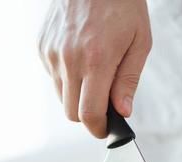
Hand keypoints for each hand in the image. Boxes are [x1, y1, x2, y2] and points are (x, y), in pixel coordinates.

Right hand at [39, 0, 151, 137]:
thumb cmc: (122, 4)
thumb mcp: (139, 41)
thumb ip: (129, 81)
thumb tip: (123, 112)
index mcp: (97, 60)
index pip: (89, 114)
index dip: (98, 128)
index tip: (105, 129)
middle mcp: (69, 59)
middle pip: (71, 112)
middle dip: (89, 115)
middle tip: (105, 103)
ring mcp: (52, 52)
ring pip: (61, 96)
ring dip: (77, 95)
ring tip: (95, 72)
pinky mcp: (42, 46)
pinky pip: (53, 76)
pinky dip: (67, 76)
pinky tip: (81, 56)